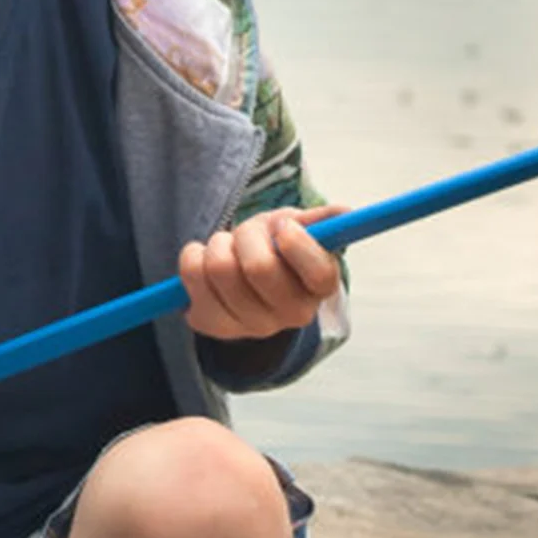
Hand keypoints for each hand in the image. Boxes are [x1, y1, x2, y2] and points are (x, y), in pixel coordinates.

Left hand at [180, 204, 343, 341]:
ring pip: (221, 267)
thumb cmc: (277, 250)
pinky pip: (192, 275)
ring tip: (227, 248)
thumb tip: (344, 212)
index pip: (319, 273)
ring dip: (218, 243)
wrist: (244, 282)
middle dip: (248, 234)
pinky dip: (193, 256)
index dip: (297, 243)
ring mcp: (251, 326)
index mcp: (319, 290)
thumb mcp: (300, 230)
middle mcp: (290, 316)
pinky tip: (206, 265)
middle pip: (260, 267)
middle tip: (248, 234)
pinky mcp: (213, 325)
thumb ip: (321, 221)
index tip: (284, 228)